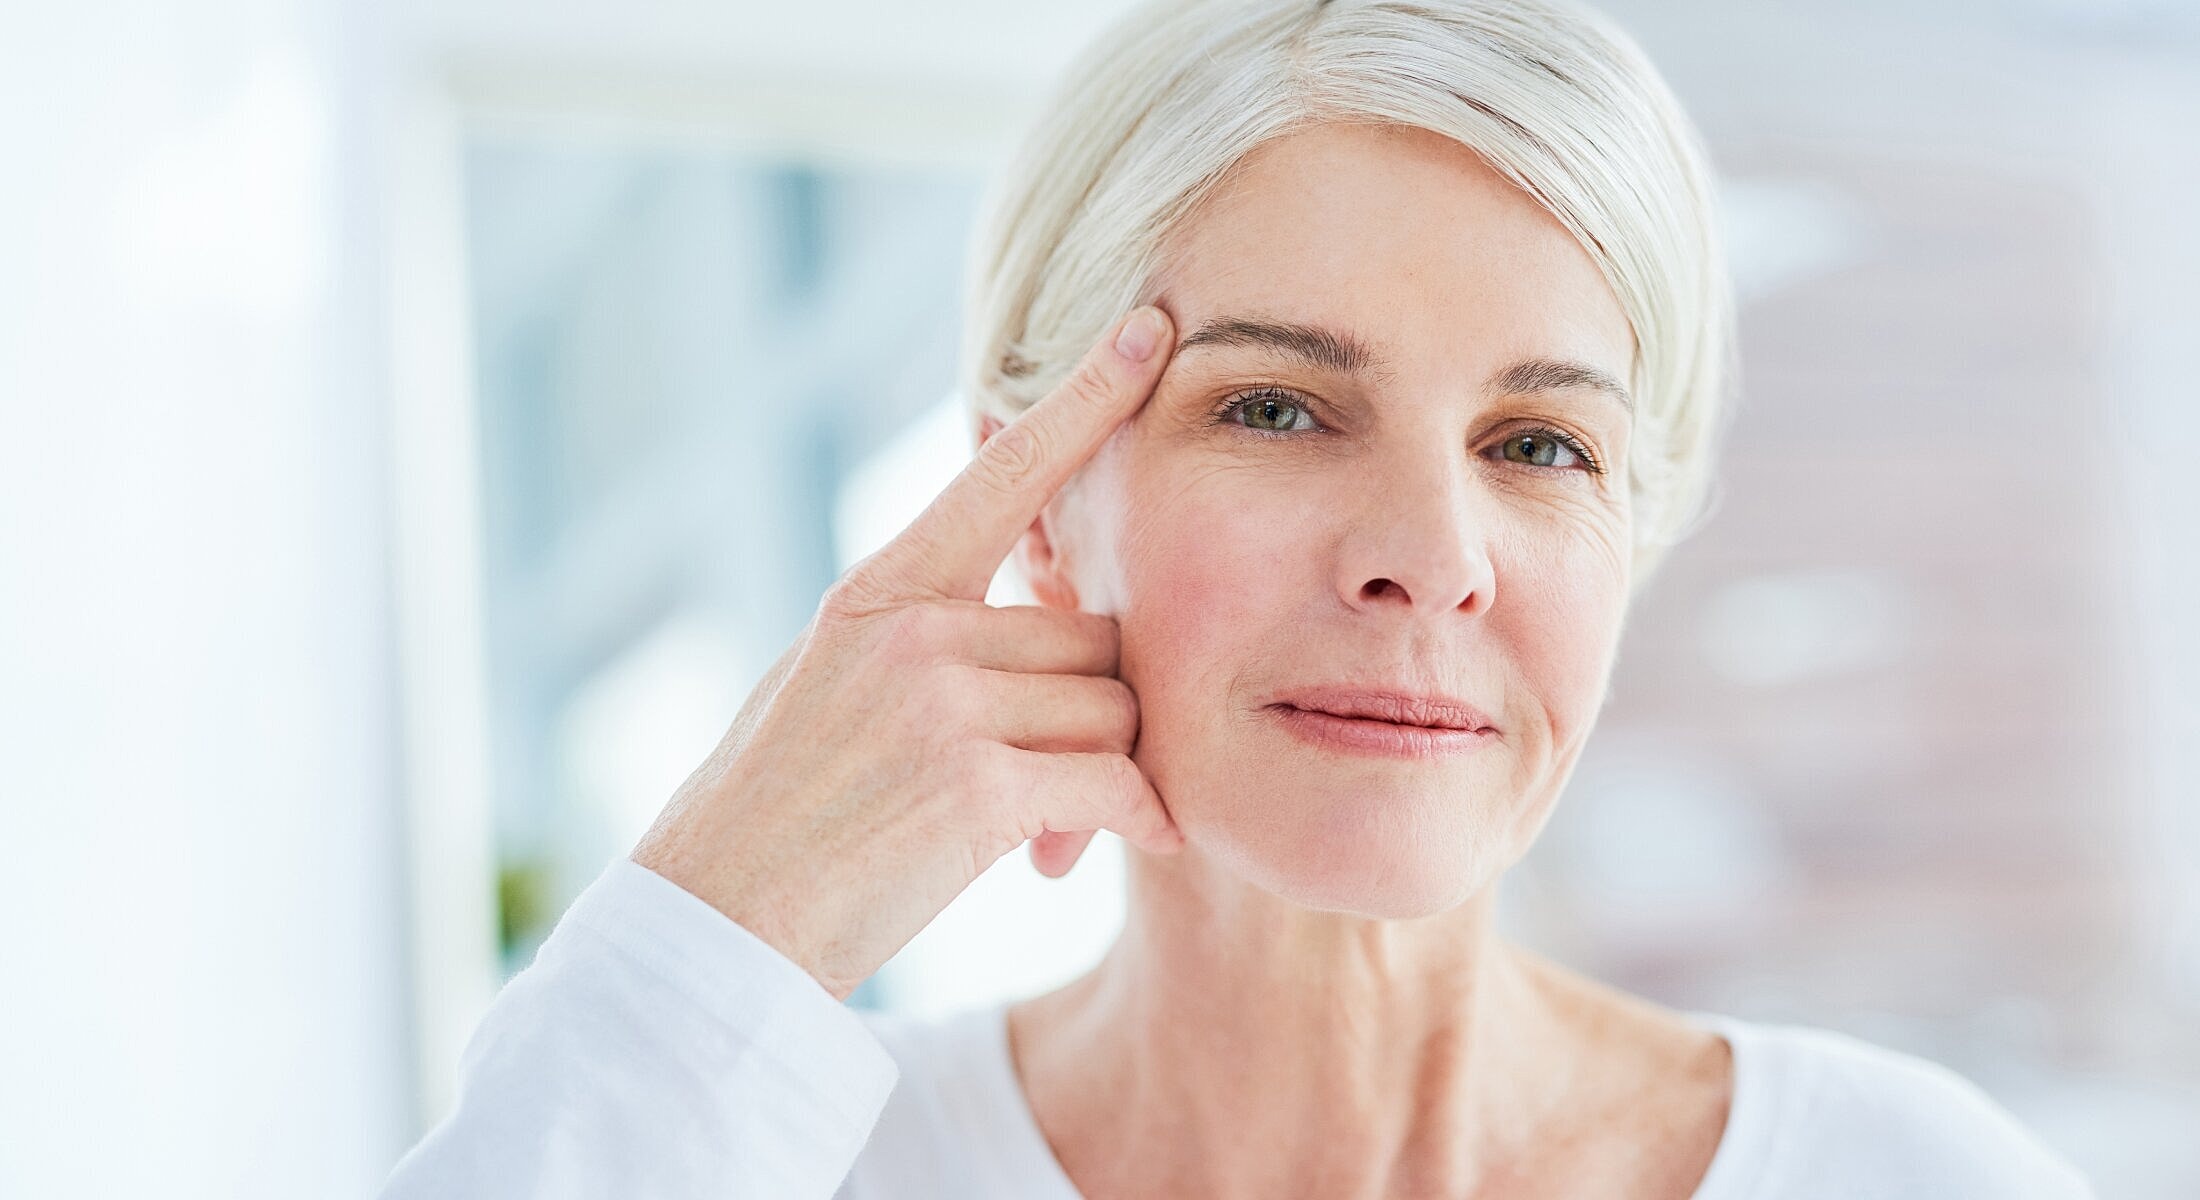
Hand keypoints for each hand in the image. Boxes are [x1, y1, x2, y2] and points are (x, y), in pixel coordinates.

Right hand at [630, 306, 1181, 1000]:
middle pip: (1092, 636)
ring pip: (1112, 709)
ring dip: (1100, 774)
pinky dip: (1131, 820)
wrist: (720, 920)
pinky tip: (1100, 850)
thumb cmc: (782, 809)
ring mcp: (945, 699)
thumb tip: (1035, 615)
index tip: (1152, 329)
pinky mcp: (978, 782)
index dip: (1085, 399)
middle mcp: (915, 628)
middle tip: (1054, 778)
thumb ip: (922, 632)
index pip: (1002, 472)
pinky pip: (1114, 780)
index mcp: (880, 591)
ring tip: (1040, 833)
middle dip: (1092, 708)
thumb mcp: (829, 681)